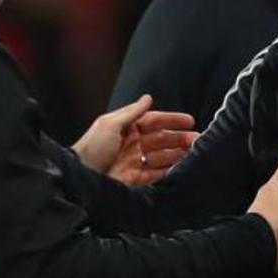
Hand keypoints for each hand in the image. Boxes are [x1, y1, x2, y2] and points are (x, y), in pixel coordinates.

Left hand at [73, 94, 198, 186]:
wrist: (80, 177)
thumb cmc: (92, 148)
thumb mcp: (110, 125)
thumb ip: (132, 112)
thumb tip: (148, 98)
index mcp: (127, 128)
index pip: (154, 121)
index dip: (172, 120)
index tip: (190, 121)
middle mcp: (132, 144)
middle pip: (161, 140)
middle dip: (179, 139)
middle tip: (197, 141)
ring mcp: (134, 162)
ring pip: (161, 157)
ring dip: (177, 155)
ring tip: (194, 154)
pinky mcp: (134, 179)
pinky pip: (155, 174)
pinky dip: (168, 172)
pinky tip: (181, 169)